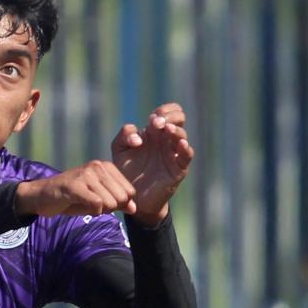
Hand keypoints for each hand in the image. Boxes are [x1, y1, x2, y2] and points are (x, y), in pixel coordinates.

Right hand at [15, 159, 138, 218]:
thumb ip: (117, 202)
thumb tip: (134, 209)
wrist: (42, 196)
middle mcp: (97, 166)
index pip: (129, 191)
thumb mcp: (99, 199)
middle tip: (93, 204)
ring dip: (99, 210)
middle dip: (110, 208)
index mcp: (106, 167)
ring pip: (109, 202)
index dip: (119, 203)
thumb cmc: (72, 197)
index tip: (103, 202)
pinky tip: (81, 206)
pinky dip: (92, 211)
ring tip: (84, 204)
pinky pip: (96, 205)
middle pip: (121, 198)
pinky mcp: (74, 186)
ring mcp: (85, 174)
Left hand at [112, 103, 193, 225]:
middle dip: (170, 116)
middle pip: (179, 118)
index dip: (163, 111)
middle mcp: (166, 140)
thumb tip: (139, 136)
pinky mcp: (178, 168)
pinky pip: (187, 155)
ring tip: (166, 129)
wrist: (133, 197)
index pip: (167, 112)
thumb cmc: (127, 171)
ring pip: (182, 135)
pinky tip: (180, 143)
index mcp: (154, 132)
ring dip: (175, 130)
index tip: (151, 120)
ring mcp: (173, 153)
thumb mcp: (120, 150)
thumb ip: (124, 135)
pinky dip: (186, 148)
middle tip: (156, 124)